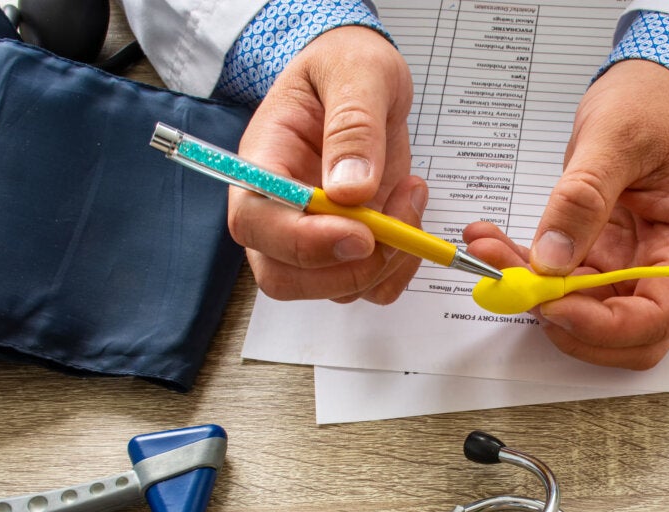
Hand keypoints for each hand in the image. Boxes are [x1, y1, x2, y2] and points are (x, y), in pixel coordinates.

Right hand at [228, 26, 426, 304]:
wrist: (361, 75)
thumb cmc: (346, 65)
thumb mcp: (357, 73)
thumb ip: (353, 126)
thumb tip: (351, 190)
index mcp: (263, 162)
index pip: (256, 223)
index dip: (303, 242)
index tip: (360, 233)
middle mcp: (279, 210)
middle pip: (284, 277)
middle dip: (347, 269)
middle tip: (396, 226)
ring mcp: (314, 234)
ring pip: (333, 289)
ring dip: (385, 262)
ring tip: (410, 194)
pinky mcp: (351, 245)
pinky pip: (370, 286)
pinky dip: (400, 268)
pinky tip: (412, 214)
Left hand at [465, 59, 668, 368]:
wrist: (652, 83)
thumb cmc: (652, 103)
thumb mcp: (616, 137)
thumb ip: (583, 198)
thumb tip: (552, 257)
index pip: (657, 316)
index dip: (604, 326)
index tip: (552, 306)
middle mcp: (665, 262)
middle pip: (623, 333)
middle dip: (564, 319)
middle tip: (514, 286)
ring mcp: (632, 262)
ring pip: (583, 310)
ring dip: (533, 294)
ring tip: (488, 251)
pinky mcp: (601, 254)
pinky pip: (562, 281)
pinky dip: (525, 270)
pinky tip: (493, 243)